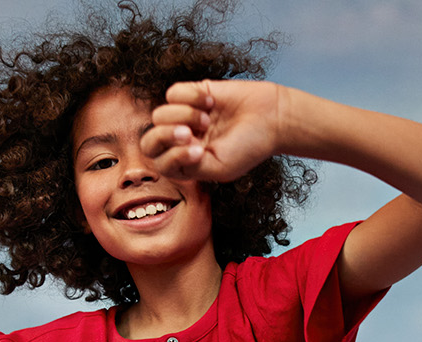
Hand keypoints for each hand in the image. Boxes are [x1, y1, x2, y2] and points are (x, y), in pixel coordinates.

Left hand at [142, 80, 283, 181]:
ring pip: (159, 114)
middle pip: (149, 141)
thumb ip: (188, 166)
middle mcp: (182, 141)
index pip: (160, 162)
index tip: (199, 152)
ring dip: (183, 116)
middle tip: (189, 133)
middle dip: (165, 136)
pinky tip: (210, 102)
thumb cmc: (249, 148)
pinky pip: (172, 93)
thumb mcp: (219, 168)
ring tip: (207, 118)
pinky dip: (189, 97)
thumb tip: (169, 148)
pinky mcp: (192, 93)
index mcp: (186, 163)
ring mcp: (185, 116)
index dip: (172, 157)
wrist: (272, 118)